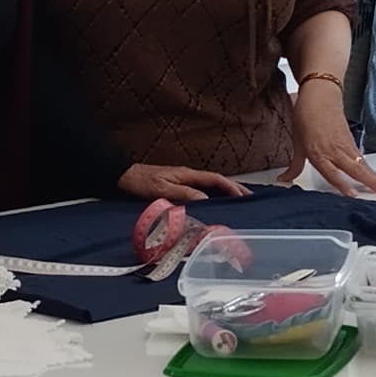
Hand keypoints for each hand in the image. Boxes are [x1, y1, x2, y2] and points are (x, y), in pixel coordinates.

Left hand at [118, 160, 251, 205]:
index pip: (215, 179)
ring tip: (240, 200)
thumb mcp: (162, 189)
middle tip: (250, 198)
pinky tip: (217, 201)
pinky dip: (214, 194)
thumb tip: (206, 198)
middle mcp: (188, 176)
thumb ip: (183, 193)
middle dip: (235, 188)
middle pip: (217, 180)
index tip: (243, 196)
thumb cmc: (141, 182)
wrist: (124, 176)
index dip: (231, 187)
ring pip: (211, 185)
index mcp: (187, 175)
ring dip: (227, 191)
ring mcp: (184, 180)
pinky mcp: (178, 185)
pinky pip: (202, 189)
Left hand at [292, 76, 375, 197]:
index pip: (331, 172)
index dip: (342, 184)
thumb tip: (285, 179)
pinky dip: (369, 168)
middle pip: (355, 169)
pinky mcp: (351, 140)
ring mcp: (345, 145)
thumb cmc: (306, 115)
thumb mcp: (297, 142)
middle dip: (370, 181)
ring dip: (374, 177)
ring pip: (361, 164)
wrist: (320, 94)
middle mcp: (333, 150)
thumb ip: (295, 165)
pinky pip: (361, 158)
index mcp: (318, 152)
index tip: (353, 195)